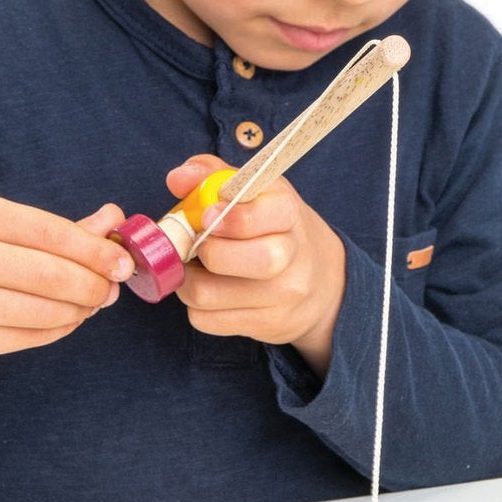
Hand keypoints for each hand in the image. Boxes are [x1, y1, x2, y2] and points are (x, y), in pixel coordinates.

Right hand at [0, 194, 133, 406]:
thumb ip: (55, 228)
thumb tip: (116, 219)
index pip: (52, 232)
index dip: (96, 250)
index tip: (124, 261)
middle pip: (54, 275)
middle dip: (94, 284)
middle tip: (112, 288)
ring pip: (48, 310)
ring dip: (81, 310)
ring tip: (90, 304)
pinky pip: (33, 337)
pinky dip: (59, 329)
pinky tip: (65, 319)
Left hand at [165, 155, 346, 376]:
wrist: (324, 282)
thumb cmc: (274, 228)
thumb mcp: (255, 192)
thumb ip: (213, 176)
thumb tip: (177, 178)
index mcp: (287, 213)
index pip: (258, 217)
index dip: (226, 218)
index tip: (206, 215)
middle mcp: (292, 256)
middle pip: (239, 260)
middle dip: (204, 252)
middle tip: (197, 245)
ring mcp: (281, 295)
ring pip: (208, 294)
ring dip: (187, 280)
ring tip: (195, 268)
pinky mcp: (266, 324)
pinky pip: (206, 320)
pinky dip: (196, 306)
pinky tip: (210, 291)